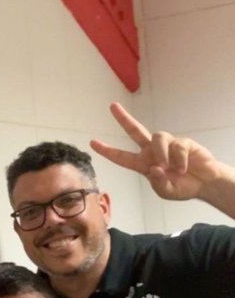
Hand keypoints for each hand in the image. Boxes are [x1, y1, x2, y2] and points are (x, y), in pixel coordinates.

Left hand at [90, 103, 220, 201]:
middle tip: (112, 106)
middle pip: (135, 130)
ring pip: (157, 138)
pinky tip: (184, 168)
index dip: (107, 150)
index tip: (92, 142)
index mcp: (143, 163)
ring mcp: (167, 145)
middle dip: (123, 118)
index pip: (122, 157)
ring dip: (161, 153)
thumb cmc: (183, 186)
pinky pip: (177, 146)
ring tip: (168, 167)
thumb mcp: (167, 192)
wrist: (205, 183)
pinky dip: (179, 159)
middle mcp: (152, 151)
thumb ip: (159, 183)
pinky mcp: (183, 142)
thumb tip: (154, 168)